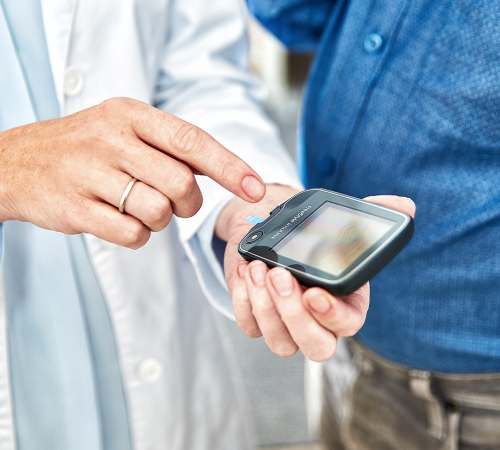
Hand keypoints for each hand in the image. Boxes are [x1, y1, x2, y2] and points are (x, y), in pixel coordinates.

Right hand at [0, 97, 264, 248]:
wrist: (17, 162)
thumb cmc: (86, 147)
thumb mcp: (125, 127)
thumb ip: (172, 147)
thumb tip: (229, 170)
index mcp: (130, 114)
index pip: (192, 141)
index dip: (229, 167)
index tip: (256, 188)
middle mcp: (111, 139)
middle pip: (182, 185)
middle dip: (188, 203)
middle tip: (173, 201)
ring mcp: (90, 174)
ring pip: (159, 213)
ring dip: (159, 220)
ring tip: (137, 206)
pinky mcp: (75, 208)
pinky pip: (132, 234)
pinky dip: (137, 235)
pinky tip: (118, 220)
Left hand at [217, 188, 415, 361]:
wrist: (274, 228)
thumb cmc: (312, 232)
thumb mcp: (342, 220)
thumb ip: (373, 214)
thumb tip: (403, 205)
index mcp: (346, 302)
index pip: (346, 324)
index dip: (332, 315)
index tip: (314, 294)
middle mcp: (317, 320)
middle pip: (314, 345)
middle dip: (294, 314)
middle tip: (280, 275)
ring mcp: (286, 324)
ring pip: (280, 342)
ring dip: (265, 307)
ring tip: (258, 268)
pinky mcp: (258, 318)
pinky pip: (250, 326)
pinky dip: (244, 300)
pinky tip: (246, 271)